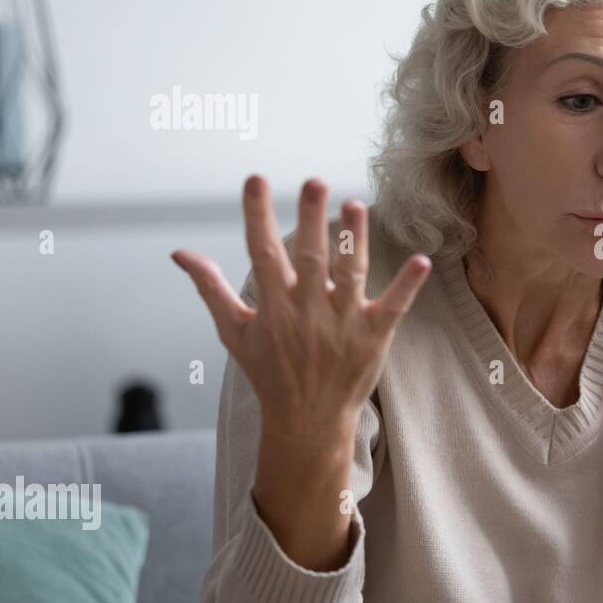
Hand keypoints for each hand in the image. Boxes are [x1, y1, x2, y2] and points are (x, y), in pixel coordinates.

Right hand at [171, 174, 431, 451]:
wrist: (307, 422)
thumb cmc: (270, 372)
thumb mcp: (235, 332)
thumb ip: (211, 288)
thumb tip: (180, 252)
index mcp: (273, 308)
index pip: (262, 252)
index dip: (258, 215)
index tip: (256, 180)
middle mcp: (308, 312)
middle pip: (311, 259)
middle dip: (311, 220)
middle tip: (313, 182)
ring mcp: (343, 323)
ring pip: (350, 274)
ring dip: (355, 240)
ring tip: (355, 205)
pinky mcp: (374, 335)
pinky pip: (394, 307)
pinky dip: (407, 285)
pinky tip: (422, 260)